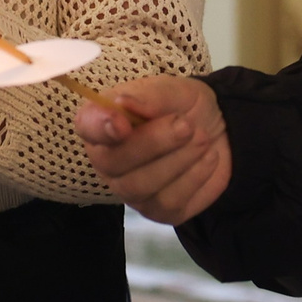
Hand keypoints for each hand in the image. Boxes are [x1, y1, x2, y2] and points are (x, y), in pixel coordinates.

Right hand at [73, 76, 231, 224]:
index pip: (87, 126)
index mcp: (102, 122)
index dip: (100, 126)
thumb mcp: (172, 90)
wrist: (215, 130)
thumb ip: (149, 96)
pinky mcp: (158, 211)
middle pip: (114, 163)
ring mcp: (129, 191)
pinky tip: (208, 157)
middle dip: (154, 144)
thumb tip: (123, 102)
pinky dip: (195, 177)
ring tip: (203, 138)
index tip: (122, 124)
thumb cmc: (179, 106)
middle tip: (187, 125)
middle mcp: (107, 161)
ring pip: (141, 187)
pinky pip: (169, 203)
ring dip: (179, 160)